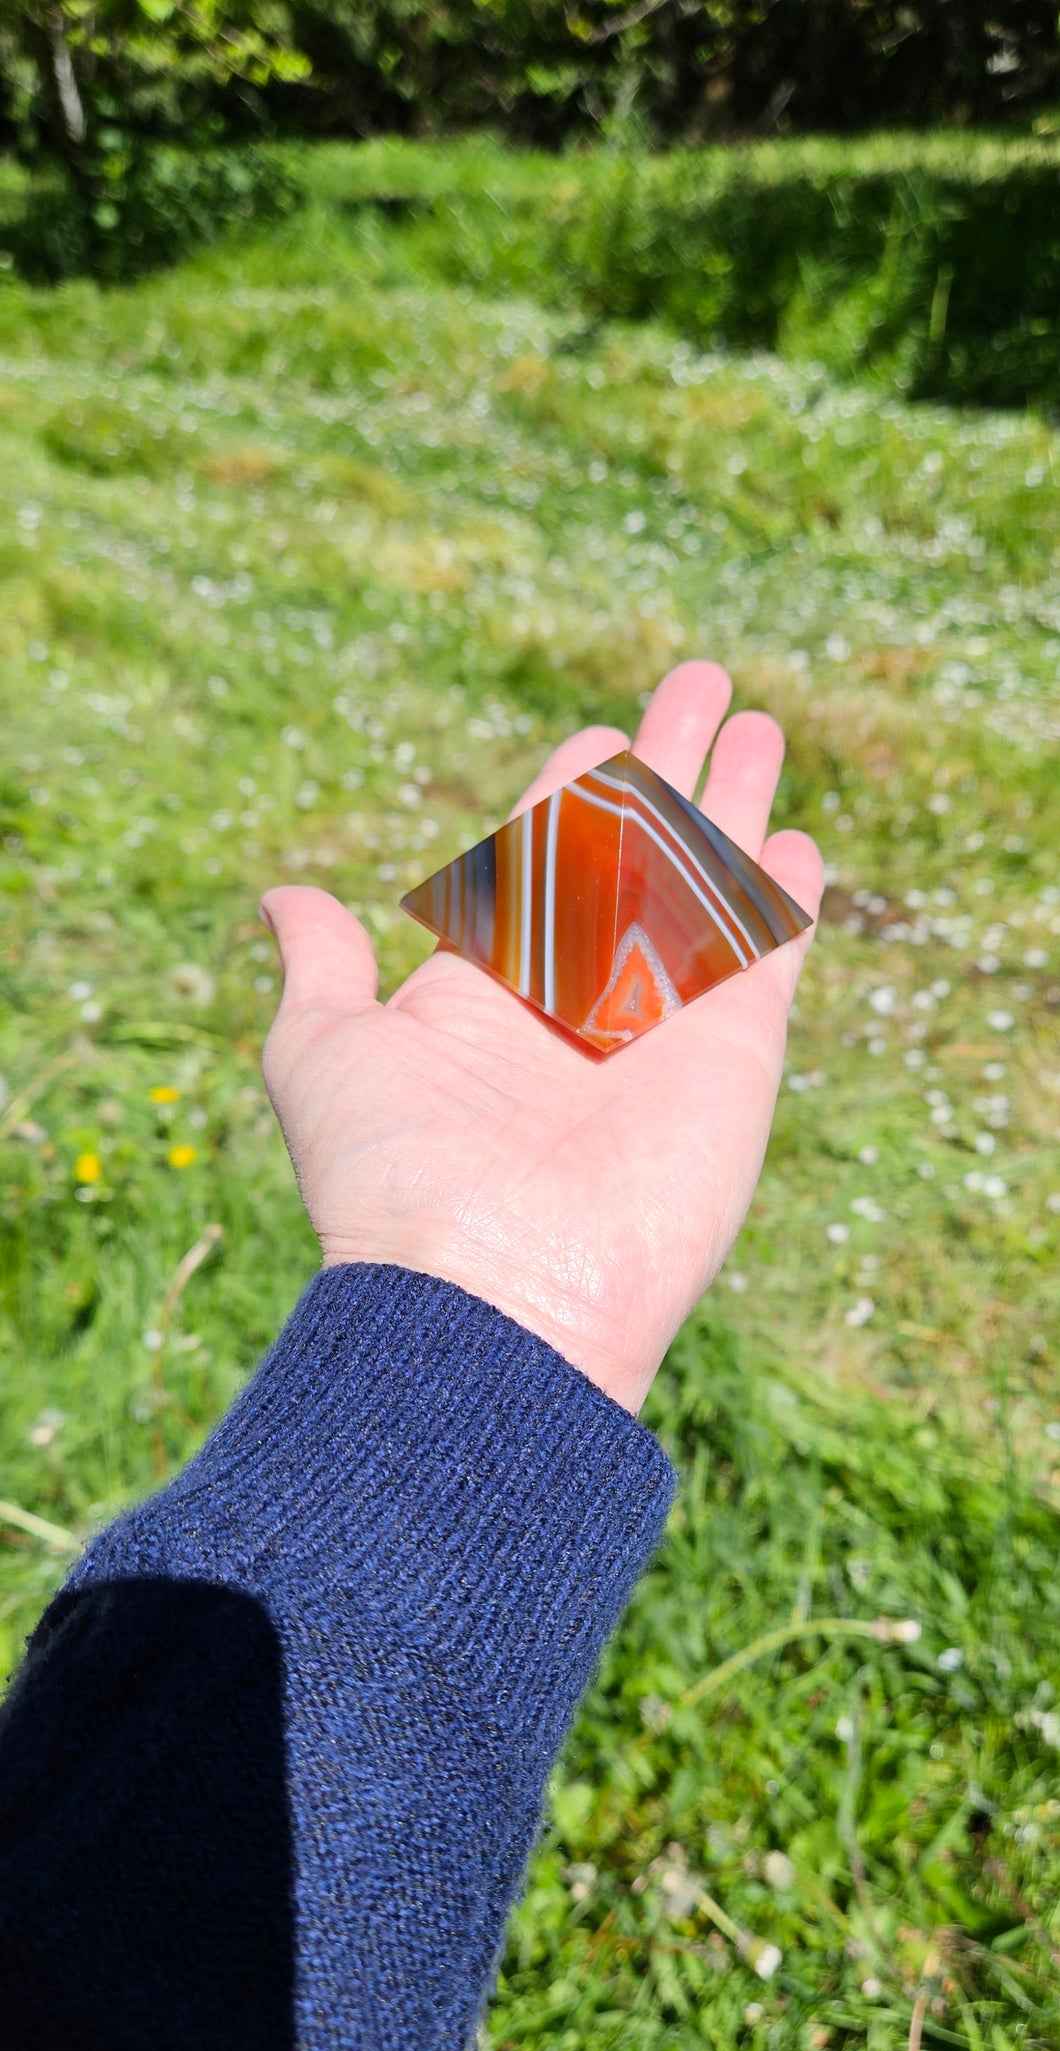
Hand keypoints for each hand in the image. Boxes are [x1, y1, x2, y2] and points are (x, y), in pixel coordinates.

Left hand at [260, 661, 821, 1412]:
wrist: (496, 1294)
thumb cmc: (393, 1179)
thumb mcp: (323, 1054)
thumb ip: (320, 969)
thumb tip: (285, 898)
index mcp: (488, 983)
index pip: (540, 855)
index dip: (569, 787)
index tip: (595, 734)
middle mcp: (581, 995)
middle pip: (638, 847)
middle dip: (669, 763)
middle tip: (702, 681)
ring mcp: (664, 1020)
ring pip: (709, 883)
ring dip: (736, 804)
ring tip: (760, 726)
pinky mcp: (736, 1053)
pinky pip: (767, 955)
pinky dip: (784, 900)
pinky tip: (798, 849)